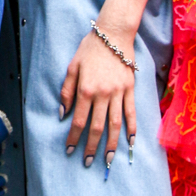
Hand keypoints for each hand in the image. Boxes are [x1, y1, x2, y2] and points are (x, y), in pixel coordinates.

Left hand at [60, 23, 135, 168]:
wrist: (113, 34)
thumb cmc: (89, 49)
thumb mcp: (72, 67)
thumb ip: (66, 91)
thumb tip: (62, 113)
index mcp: (85, 90)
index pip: (78, 121)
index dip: (73, 138)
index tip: (70, 150)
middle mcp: (102, 94)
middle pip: (97, 127)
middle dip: (91, 147)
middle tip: (88, 162)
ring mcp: (118, 93)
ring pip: (115, 125)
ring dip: (112, 144)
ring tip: (109, 160)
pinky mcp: (130, 89)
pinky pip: (131, 113)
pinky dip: (132, 129)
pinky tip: (131, 142)